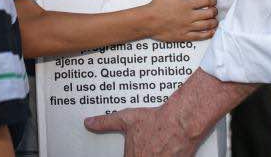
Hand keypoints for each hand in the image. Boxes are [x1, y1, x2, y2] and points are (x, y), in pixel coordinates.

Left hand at [85, 105, 200, 156]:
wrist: (180, 122)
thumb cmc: (156, 120)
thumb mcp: (126, 119)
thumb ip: (105, 122)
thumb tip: (90, 122)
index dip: (131, 154)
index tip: (133, 151)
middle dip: (143, 153)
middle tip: (148, 147)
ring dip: (153, 154)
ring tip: (157, 148)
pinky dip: (164, 156)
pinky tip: (165, 151)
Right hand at [146, 0, 216, 41]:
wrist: (148, 21)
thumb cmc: (157, 6)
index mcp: (186, 4)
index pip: (206, 1)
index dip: (212, 0)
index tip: (213, 1)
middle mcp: (189, 16)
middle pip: (209, 13)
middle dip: (214, 11)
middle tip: (214, 10)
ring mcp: (188, 27)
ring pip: (207, 25)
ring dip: (214, 22)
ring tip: (214, 20)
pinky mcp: (185, 36)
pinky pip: (201, 36)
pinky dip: (209, 33)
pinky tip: (211, 31)